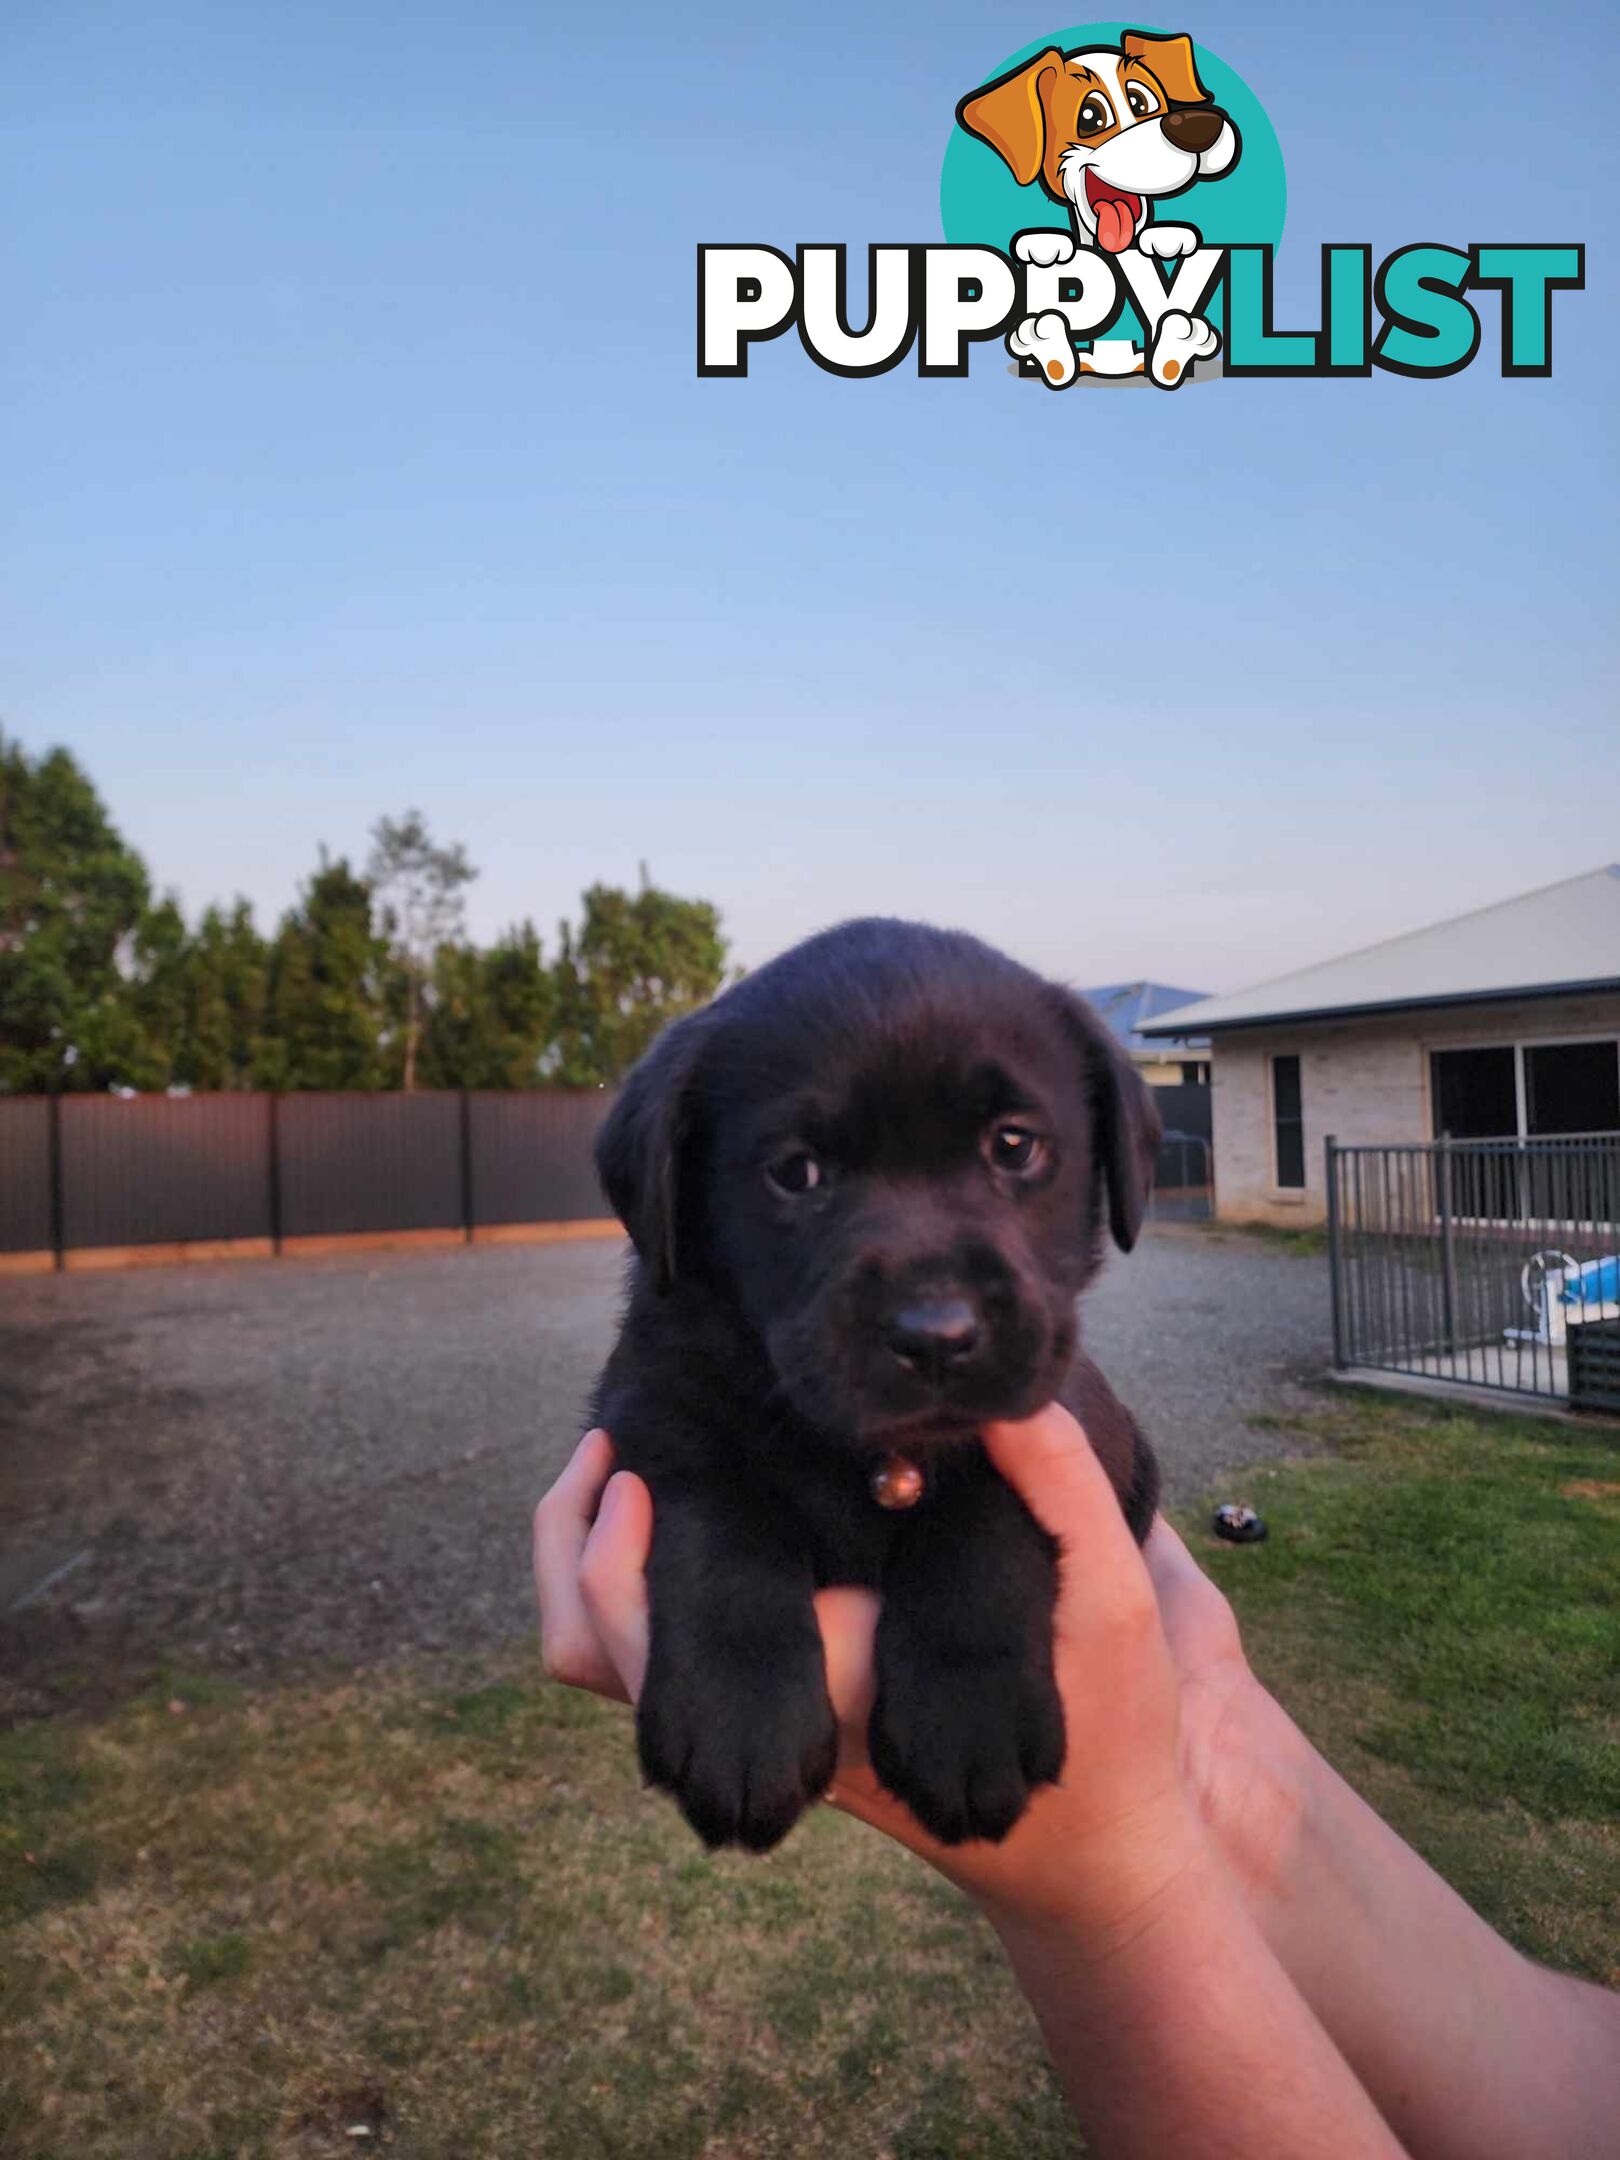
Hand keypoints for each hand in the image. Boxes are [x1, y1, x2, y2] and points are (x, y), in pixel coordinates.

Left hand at [534, 1408, 1285, 1943]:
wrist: (1094, 1848)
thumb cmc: (1106, 1733)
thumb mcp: (1108, 1602)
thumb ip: (1060, 1488)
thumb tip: (999, 1396)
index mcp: (827, 1685)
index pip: (662, 1640)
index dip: (618, 1556)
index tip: (641, 1468)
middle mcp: (772, 1716)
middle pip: (597, 1656)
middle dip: (574, 1548)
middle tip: (612, 1445)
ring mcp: (767, 1723)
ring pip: (617, 1665)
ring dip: (596, 1564)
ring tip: (630, 1462)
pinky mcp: (779, 1712)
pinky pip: (662, 1661)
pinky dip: (646, 1582)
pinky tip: (695, 1506)